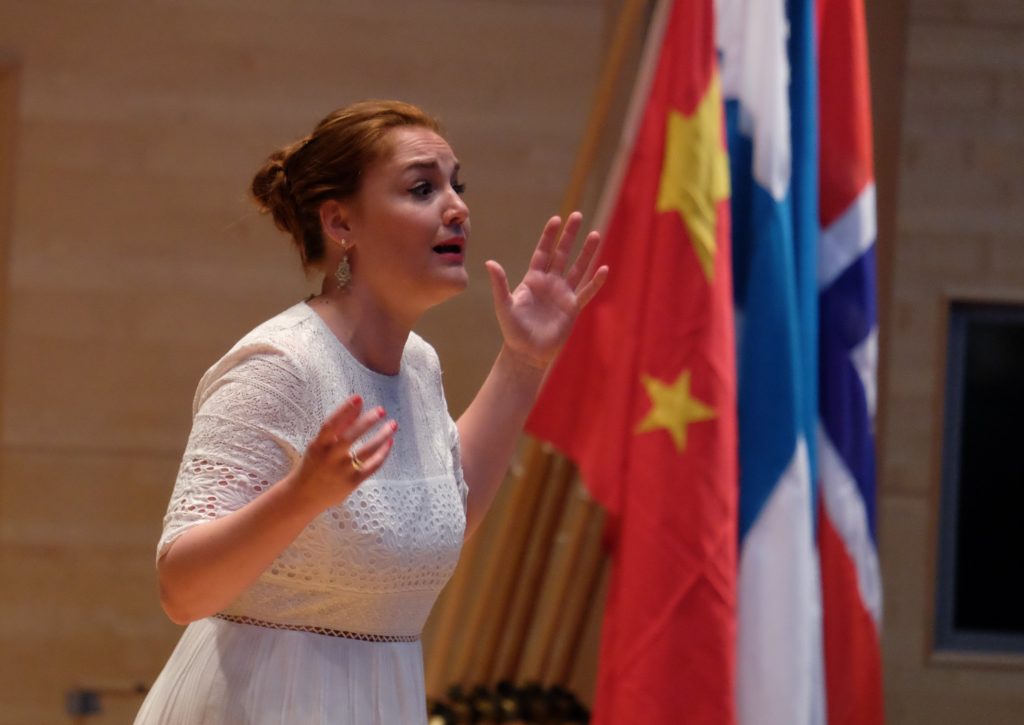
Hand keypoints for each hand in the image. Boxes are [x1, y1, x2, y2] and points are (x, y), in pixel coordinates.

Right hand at [286, 395, 395, 509]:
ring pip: (366, 451)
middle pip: (350, 436)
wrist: (303, 496)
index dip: (345, 409)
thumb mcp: (319, 445)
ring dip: (382, 436)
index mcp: (318, 445)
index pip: (331, 423)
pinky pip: (371, 466)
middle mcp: (330, 457)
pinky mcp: (351, 482)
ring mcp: (341, 470)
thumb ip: (338, 427)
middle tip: (381, 410)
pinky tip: (389, 443)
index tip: (359, 397)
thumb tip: (357, 405)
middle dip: (367, 422)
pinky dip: (382, 454)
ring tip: (393, 425)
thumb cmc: (314, 465)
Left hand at [484, 212, 608, 370]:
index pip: (543, 252)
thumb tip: (490, 263)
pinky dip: (596, 281)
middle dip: (570, 235)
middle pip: (562, 254)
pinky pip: (587, 291)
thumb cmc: (513, 330)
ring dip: (586, 252)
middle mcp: (550, 283)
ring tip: (595, 234)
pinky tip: (604, 268)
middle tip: (577, 215)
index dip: (549, 236)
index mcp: (533, 279)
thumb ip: (500, 284)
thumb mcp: (504, 305)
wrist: (527, 353)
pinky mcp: (573, 308)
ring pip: (578, 268)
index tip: (556, 219)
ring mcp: (563, 294)